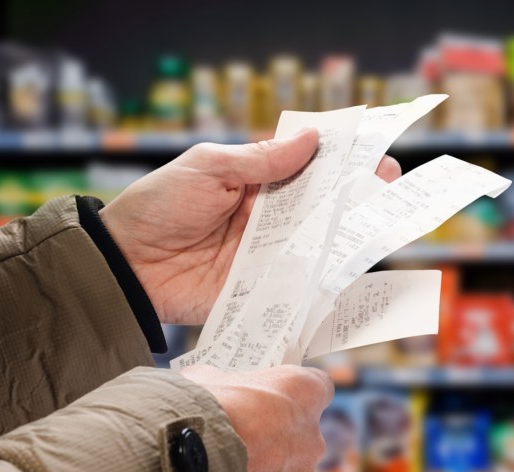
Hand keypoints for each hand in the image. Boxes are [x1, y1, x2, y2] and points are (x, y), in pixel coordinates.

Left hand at [101, 130, 403, 323]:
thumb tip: (312, 139)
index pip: (307, 167)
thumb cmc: (157, 207)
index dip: (342, 160)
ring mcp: (266, 255)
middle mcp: (267, 218)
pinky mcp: (260, 290)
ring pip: (317, 245)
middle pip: (321, 207)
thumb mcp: (207, 169)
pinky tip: (352, 275)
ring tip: (381, 227)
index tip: (375, 154)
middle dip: (357, 197)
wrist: (125, 265)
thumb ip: (260, 160)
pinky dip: (324, 283)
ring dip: (348, 238)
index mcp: (255, 181)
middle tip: (389, 188)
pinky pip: (298, 286)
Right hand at [179, 364, 333, 471]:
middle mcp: (312, 437)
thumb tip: (214, 389)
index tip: (275, 399)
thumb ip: (225, 384)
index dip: (294, 394)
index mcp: (302, 394)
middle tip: (240, 441)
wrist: (179, 466)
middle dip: (274, 439)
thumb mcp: (207, 380)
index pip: (316, 387)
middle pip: (301, 437)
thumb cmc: (198, 412)